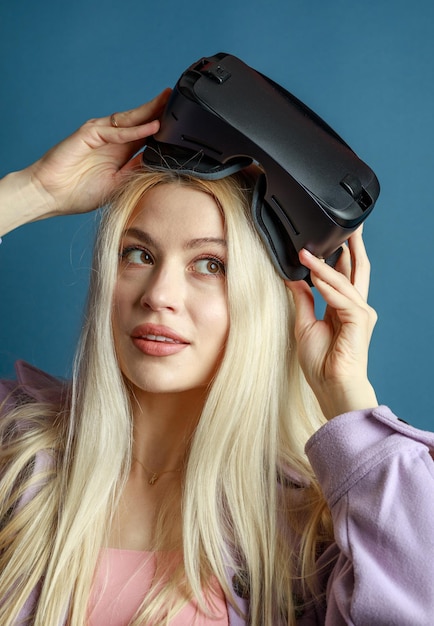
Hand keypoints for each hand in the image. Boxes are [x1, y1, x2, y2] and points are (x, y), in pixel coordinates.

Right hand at [13, 89, 170, 223]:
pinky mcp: (89, 133)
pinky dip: (135, 130)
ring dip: (150, 112)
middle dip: (159, 111)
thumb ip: (137, 171)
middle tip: (179, 102)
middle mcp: (112, 139)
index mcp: (119, 152)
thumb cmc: (79, 193)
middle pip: (140, 121)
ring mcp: (100, 134)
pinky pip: (116, 131)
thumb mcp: (118, 184)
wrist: (50, 194)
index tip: (181, 126)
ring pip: (130, 120)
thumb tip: (161, 163)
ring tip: (169, 105)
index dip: (162, 129)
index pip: (145, 136)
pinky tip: (152, 128)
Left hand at [286, 228, 377, 419]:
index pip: (343, 275)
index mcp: (343, 308)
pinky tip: (314, 275)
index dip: (337, 256)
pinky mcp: (359, 319)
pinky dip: (326, 284)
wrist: (331, 385)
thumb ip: (303, 299)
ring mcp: (360, 312)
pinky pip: (340, 296)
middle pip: (357, 269)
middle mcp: (355, 307)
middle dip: (354, 246)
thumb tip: (295, 278)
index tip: (327, 240)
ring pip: (343, 279)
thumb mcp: (304, 324)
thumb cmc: (320, 363)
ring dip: (324, 264)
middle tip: (351, 225)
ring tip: (307, 251)